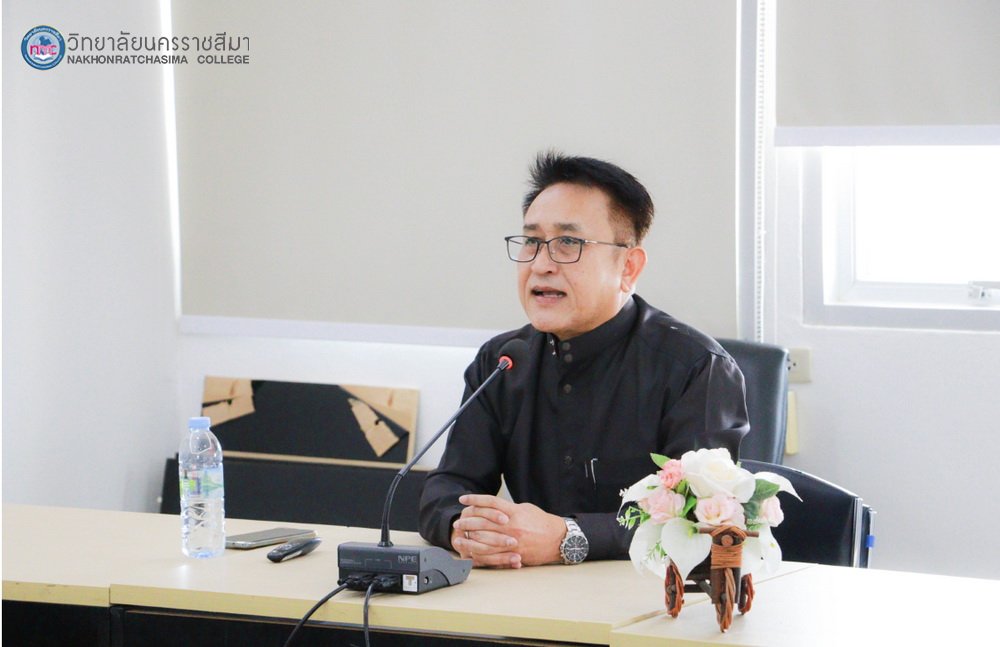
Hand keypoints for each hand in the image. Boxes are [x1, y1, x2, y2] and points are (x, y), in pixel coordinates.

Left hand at [451, 494, 565, 567]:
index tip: (462, 499)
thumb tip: (492, 507)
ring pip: (485, 541)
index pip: (490, 502)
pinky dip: (480, 555)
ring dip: (469, 540)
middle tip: (457, 522)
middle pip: (483, 522)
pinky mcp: (514, 554)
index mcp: (514, 512)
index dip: (474, 499)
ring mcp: (512, 541)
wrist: (558, 539)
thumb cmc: (542, 522)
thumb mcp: (525, 509)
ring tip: (459, 538)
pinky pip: (493, 556)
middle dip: (467, 521)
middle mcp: (512, 526)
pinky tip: (471, 553)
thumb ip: (508, 508)